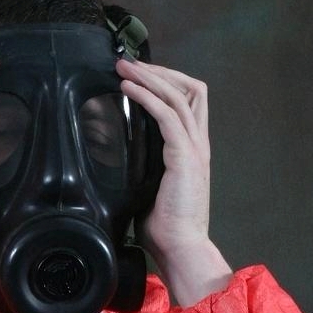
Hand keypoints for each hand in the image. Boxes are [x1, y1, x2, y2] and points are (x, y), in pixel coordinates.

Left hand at [117, 58, 230, 303]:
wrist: (181, 249)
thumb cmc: (165, 230)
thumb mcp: (148, 191)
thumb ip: (141, 171)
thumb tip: (113, 164)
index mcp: (192, 152)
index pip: (188, 102)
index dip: (165, 84)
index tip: (137, 78)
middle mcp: (199, 144)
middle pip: (190, 89)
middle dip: (159, 71)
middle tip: (127, 64)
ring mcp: (195, 148)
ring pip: (179, 94)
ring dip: (150, 76)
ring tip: (123, 67)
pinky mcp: (185, 155)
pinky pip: (167, 113)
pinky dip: (147, 95)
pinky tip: (127, 88)